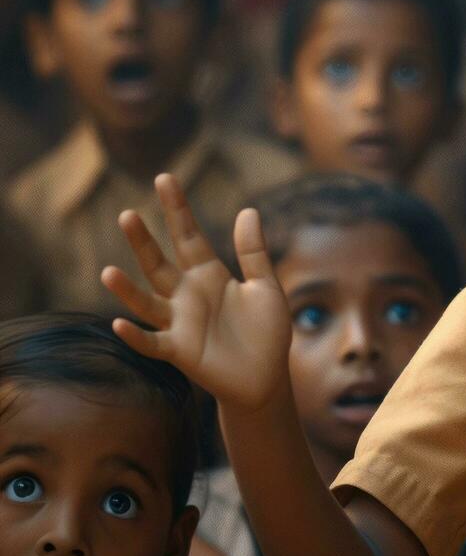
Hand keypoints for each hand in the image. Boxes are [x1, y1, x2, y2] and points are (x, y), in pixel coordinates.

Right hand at [100, 173, 290, 410]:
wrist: (267, 377)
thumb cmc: (267, 331)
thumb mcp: (266, 287)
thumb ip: (253, 252)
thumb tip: (248, 210)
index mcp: (209, 274)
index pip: (188, 236)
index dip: (177, 209)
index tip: (165, 179)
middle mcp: (188, 295)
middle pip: (160, 264)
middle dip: (143, 242)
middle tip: (127, 215)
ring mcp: (180, 323)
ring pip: (148, 302)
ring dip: (127, 290)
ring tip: (108, 271)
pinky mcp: (181, 351)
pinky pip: (153, 343)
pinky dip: (136, 336)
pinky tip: (119, 324)